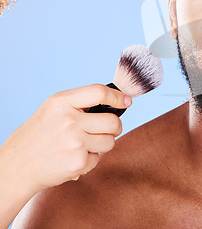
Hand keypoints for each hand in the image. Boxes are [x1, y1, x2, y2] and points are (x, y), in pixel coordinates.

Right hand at [0, 84, 131, 192]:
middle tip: (106, 130)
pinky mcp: (78, 162)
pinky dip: (91, 160)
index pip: (98, 92)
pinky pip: (99, 158)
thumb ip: (80, 103)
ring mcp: (74, 142)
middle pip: (113, 121)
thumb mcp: (53, 109)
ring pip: (111, 141)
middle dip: (115, 127)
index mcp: (61, 103)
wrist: (17, 166)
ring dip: (103, 144)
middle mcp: (68, 120)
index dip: (117, 96)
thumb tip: (118, 100)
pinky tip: (73, 158)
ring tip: (83, 145)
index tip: (126, 101)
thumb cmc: (39, 135)